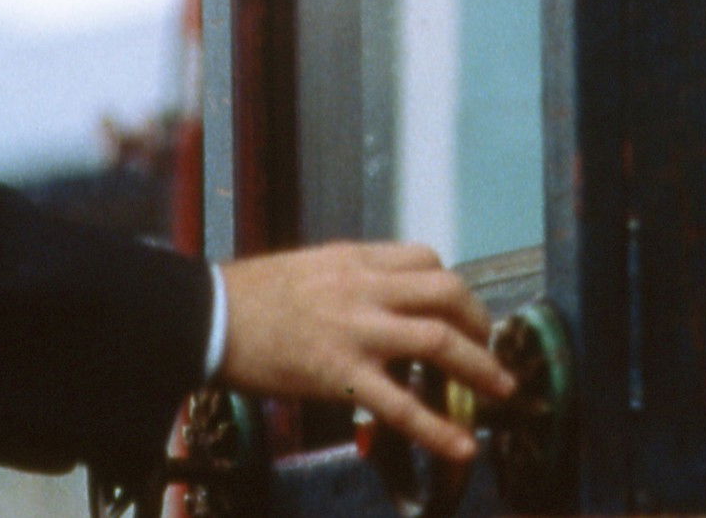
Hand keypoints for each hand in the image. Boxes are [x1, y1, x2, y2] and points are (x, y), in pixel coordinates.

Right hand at [215, 242, 515, 461]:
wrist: (205, 316)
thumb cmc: (248, 295)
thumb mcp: (310, 267)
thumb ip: (351, 278)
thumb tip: (383, 296)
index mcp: (355, 259)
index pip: (426, 259)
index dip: (453, 285)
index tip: (461, 308)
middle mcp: (364, 288)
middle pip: (447, 292)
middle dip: (479, 320)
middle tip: (489, 346)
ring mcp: (356, 332)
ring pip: (438, 340)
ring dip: (479, 366)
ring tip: (500, 388)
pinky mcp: (340, 376)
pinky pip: (401, 405)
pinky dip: (438, 428)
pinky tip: (463, 446)